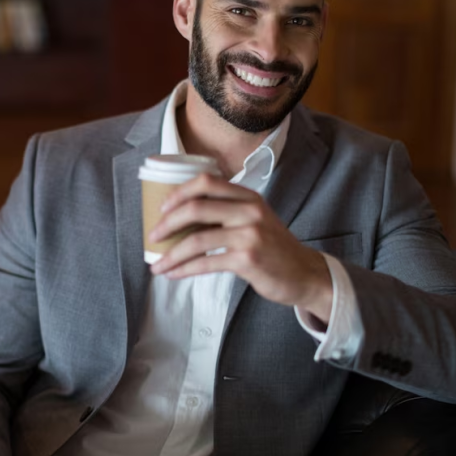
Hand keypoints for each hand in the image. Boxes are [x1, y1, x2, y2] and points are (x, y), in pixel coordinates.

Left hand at [149, 173, 332, 321]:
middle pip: (196, 207)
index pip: (207, 182)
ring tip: (157, 265)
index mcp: (248, 196)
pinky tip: (173, 274)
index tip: (162, 208)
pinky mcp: (248, 258)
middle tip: (153, 236)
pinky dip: (185, 269)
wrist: (303, 273)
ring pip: (197, 239)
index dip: (179, 192)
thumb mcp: (254, 219)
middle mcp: (249, 210)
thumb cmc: (272, 248)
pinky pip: (207, 262)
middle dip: (167, 223)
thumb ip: (226, 212)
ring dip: (171, 253)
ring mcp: (250, 234)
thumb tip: (181, 218)